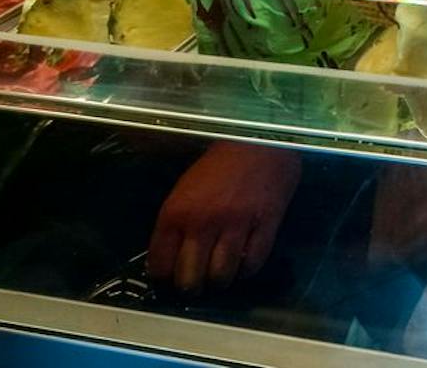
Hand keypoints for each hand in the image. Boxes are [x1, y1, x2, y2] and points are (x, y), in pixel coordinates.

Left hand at [148, 141, 301, 292]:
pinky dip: (245, 271)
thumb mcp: (185, 187)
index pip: (160, 265)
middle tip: (195, 282)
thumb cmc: (219, 162)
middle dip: (190, 286)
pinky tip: (242, 263)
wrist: (260, 139)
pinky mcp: (266, 225)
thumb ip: (176, 223)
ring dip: (219, 281)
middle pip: (190, 279)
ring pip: (221, 276)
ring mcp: (236, 225)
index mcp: (177, 212)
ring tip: (219, 275)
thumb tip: (170, 257)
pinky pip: (252, 264)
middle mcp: (203, 223)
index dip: (163, 277)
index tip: (169, 277)